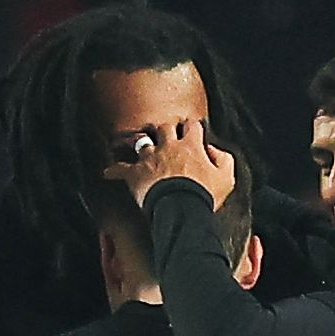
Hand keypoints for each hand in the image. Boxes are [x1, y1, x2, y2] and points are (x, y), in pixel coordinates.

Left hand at [109, 117, 235, 209]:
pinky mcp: (135, 174)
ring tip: (141, 148)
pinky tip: (108, 172)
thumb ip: (224, 159)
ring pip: (142, 143)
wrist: (181, 209)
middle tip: (166, 134)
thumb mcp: (226, 177)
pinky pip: (120, 169)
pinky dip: (114, 170)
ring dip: (143, 146)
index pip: (192, 126)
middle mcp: (168, 147)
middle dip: (166, 130)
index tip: (192, 132)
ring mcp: (149, 159)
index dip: (192, 128)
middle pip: (164, 128)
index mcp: (191, 145)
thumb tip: (212, 150)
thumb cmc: (204, 195)